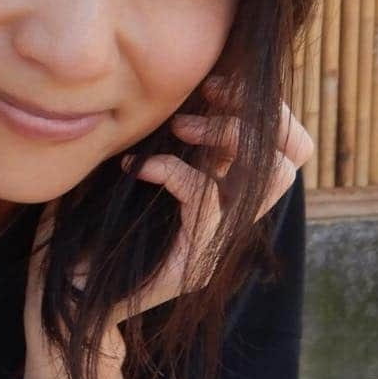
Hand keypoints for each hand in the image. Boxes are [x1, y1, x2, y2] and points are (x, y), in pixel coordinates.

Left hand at [115, 74, 313, 320]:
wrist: (81, 294)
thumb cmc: (102, 227)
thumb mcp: (140, 177)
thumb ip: (166, 143)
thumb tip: (172, 93)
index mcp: (231, 193)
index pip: (289, 145)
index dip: (266, 107)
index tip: (217, 84)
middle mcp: (237, 215)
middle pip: (296, 154)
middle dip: (259, 112)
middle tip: (208, 94)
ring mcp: (222, 239)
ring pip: (270, 176)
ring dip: (226, 136)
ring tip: (178, 125)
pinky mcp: (197, 256)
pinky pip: (207, 198)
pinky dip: (172, 170)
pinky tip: (137, 167)